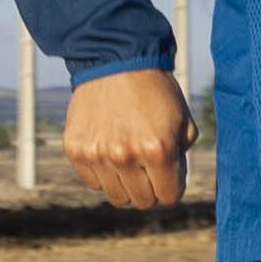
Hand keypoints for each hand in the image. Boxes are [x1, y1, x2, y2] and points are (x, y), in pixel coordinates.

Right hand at [60, 68, 188, 208]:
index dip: (172, 186)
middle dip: (151, 187)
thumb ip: (181, 158)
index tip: (169, 174)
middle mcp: (125, 156)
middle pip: (143, 201)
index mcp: (157, 150)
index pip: (169, 197)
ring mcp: (97, 154)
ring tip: (129, 158)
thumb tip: (172, 184)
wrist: (116, 60)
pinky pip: (94, 182)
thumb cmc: (156, 91)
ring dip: (126, 183)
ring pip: (117, 197)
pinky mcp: (76, 150)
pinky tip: (109, 148)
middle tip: (149, 166)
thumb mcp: (184, 122)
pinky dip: (103, 172)